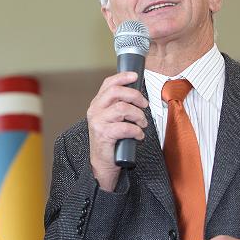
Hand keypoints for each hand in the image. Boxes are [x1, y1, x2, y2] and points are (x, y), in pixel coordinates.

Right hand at [87, 71, 148, 190]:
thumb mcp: (112, 119)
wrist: (102, 163)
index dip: (123, 77)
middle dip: (135, 96)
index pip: (108, 84)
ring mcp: (98, 122)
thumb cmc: (111, 141)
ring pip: (123, 108)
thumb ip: (119, 105)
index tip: (135, 76)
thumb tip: (137, 95)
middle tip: (144, 105)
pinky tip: (138, 136)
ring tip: (141, 124)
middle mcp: (95, 111)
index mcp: (97, 104)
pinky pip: (126, 127)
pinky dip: (136, 131)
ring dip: (138, 116)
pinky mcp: (104, 134)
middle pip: (116, 92)